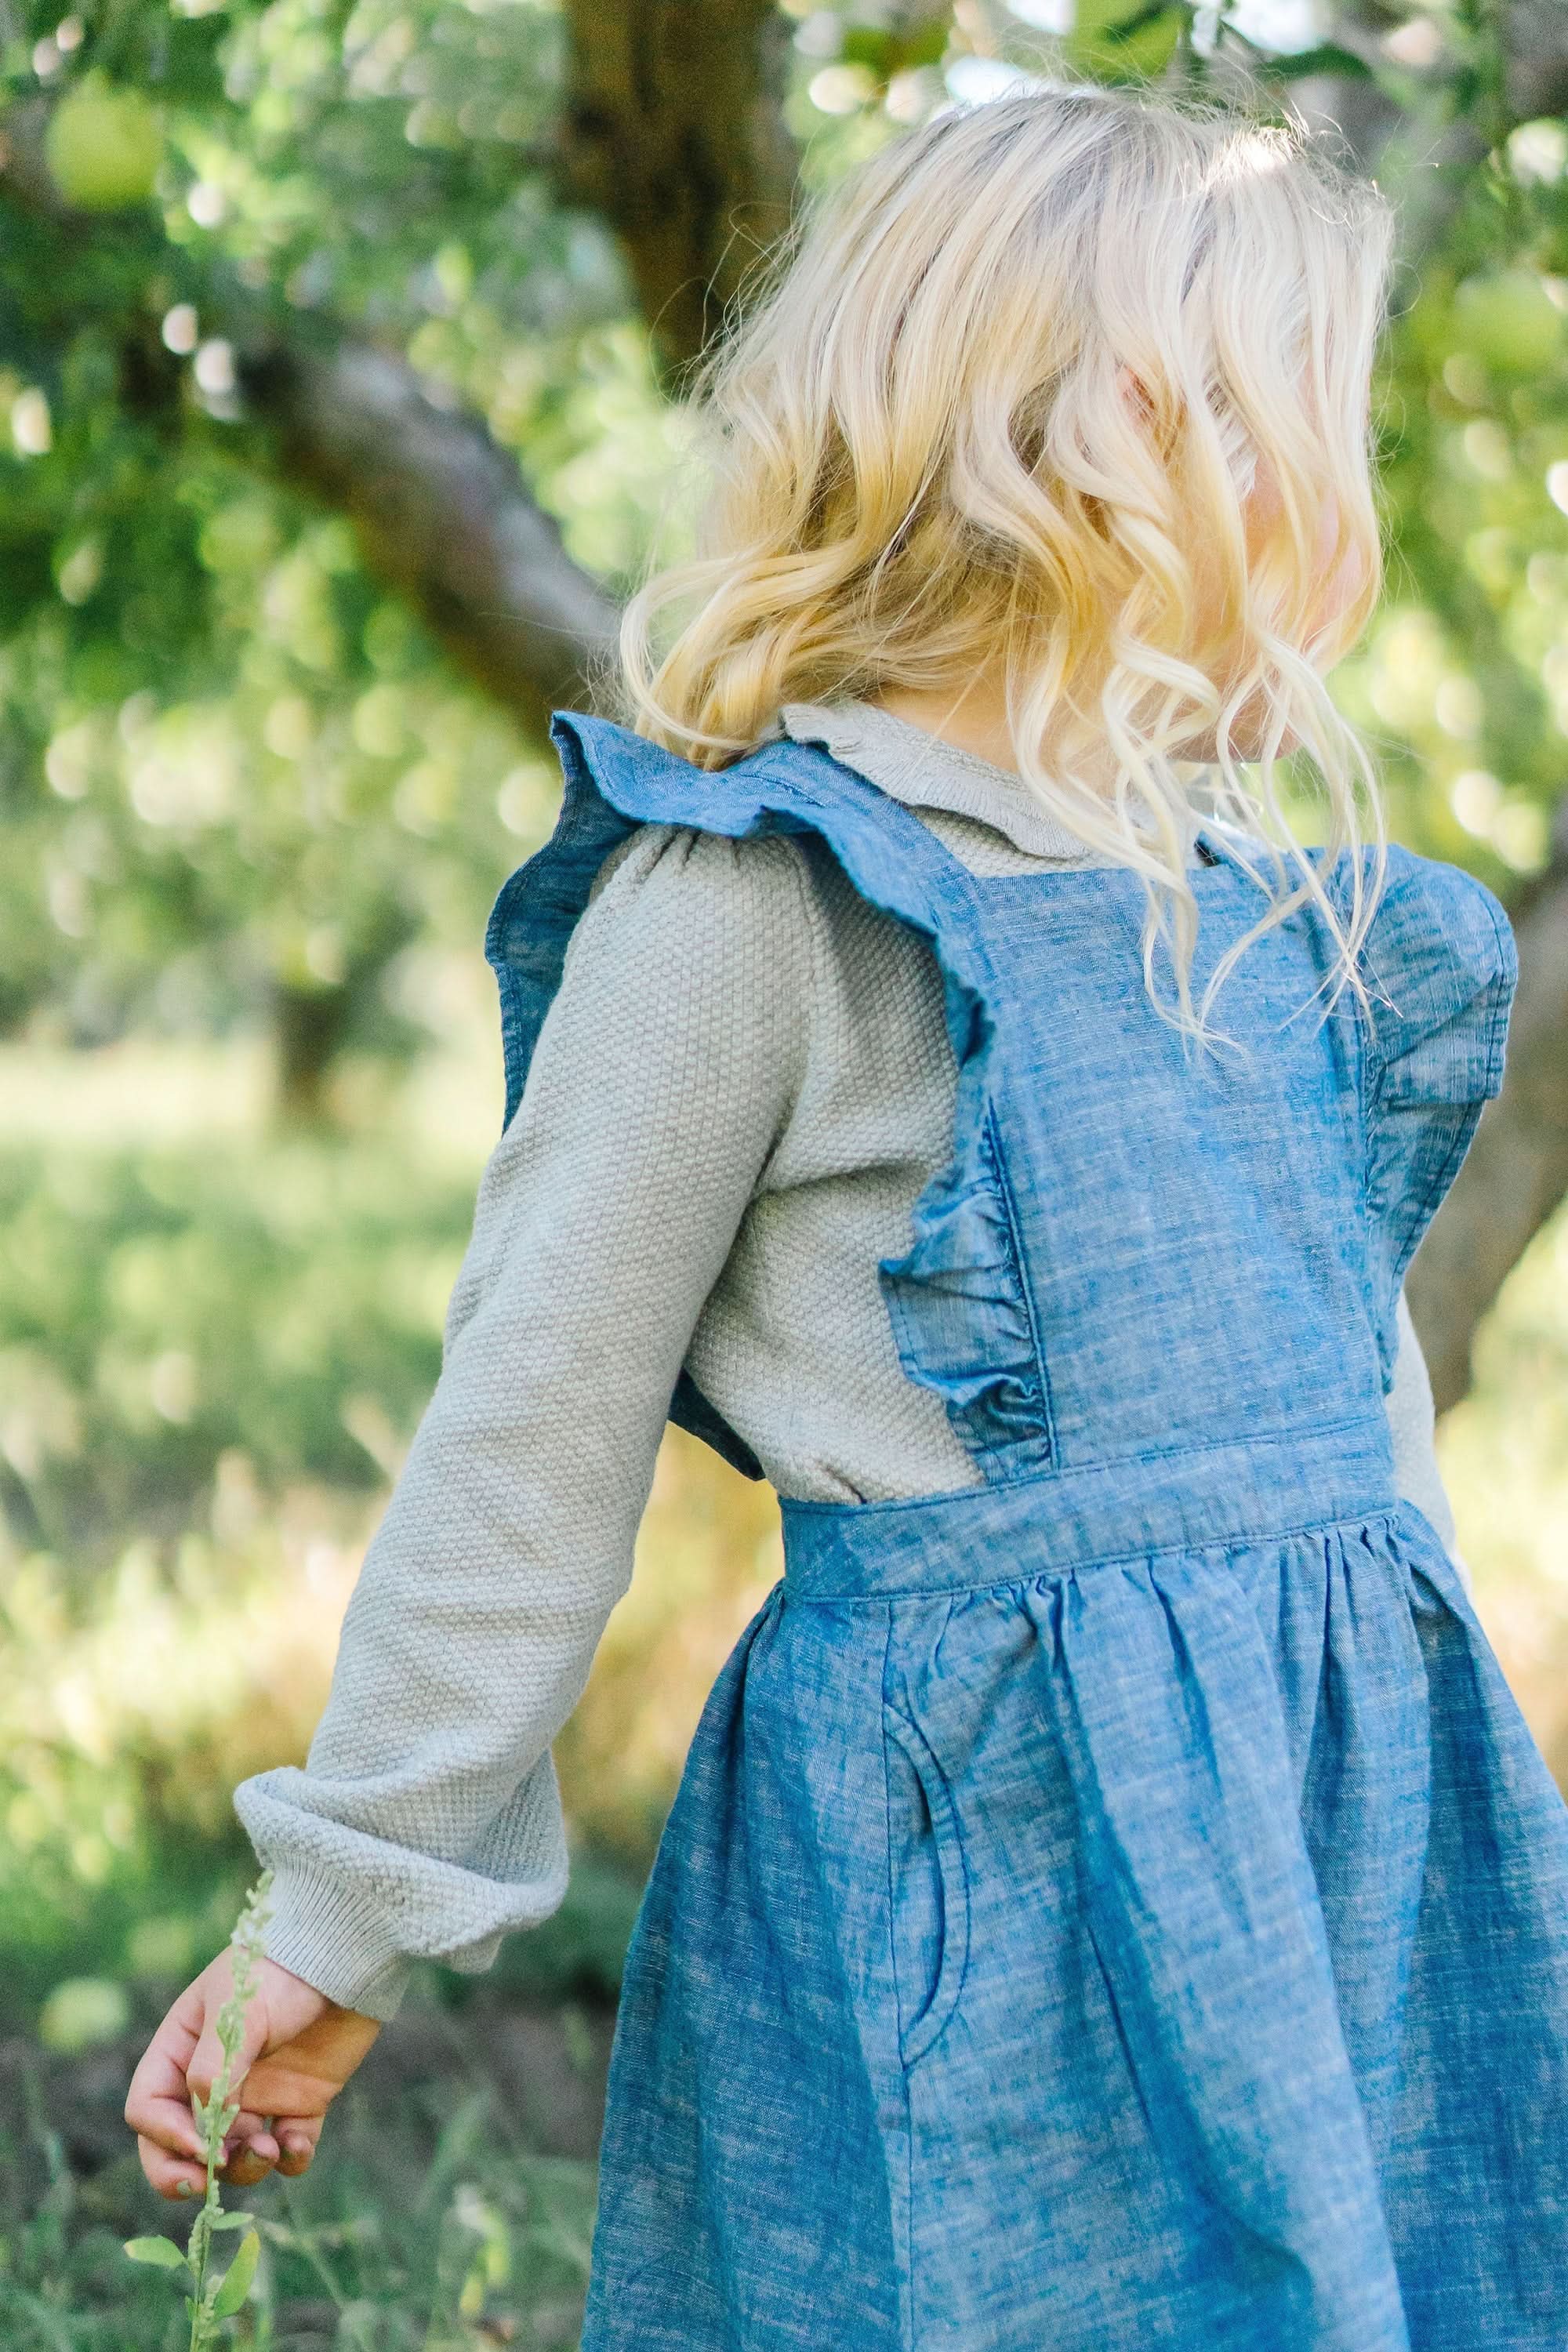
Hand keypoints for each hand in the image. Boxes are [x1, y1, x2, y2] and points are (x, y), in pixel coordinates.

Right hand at [124, 1950, 381, 2197]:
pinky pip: (288, 2151)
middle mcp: (215, 2078)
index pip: (149, 2107)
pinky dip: (290, 2159)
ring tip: (268, 2149)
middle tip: (206, 2184)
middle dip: (185, 2173)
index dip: (164, 2135)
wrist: (346, 1955)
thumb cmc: (281, 1970)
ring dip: (245, 2167)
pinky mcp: (302, 2102)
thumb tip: (205, 2123)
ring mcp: (258, 2094)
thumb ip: (216, 2066)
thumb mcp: (238, 2008)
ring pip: (234, 2156)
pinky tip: (298, 2143)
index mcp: (184, 2049)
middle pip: (179, 2145)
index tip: (198, 2144)